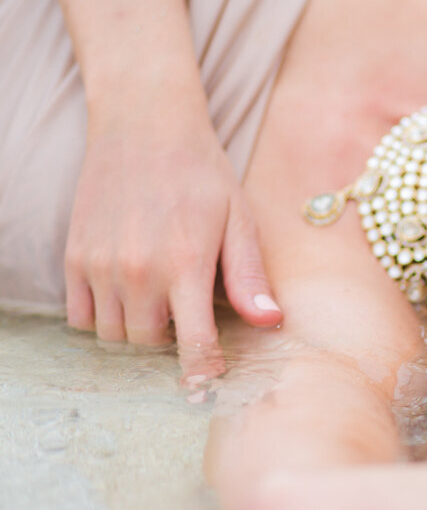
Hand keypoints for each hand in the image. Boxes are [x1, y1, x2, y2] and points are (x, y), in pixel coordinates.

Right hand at [64, 101, 281, 380]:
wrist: (144, 126)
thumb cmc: (203, 174)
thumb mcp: (239, 220)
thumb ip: (249, 276)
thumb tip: (270, 322)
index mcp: (186, 264)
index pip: (192, 345)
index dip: (202, 372)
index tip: (209, 383)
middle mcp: (138, 270)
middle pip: (147, 346)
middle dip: (169, 346)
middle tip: (187, 322)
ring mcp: (100, 264)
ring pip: (112, 336)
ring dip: (136, 333)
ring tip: (160, 305)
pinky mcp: (74, 257)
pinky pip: (80, 317)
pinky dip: (102, 318)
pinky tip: (128, 297)